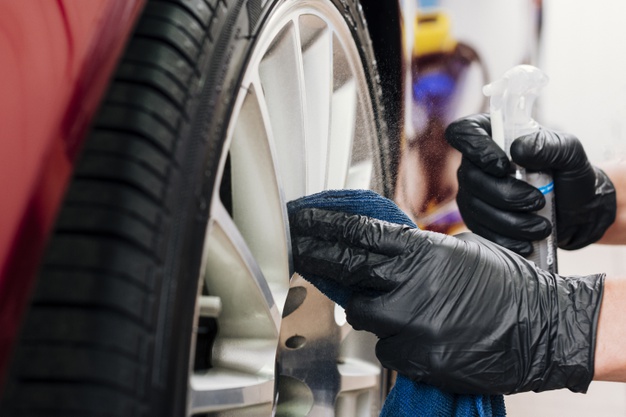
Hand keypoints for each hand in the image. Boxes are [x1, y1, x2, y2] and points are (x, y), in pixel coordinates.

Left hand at [290, 208, 604, 394]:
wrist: (542, 328)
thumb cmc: (506, 284)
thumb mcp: (461, 250)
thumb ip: (417, 251)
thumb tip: (382, 250)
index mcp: (422, 252)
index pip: (358, 235)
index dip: (324, 228)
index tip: (301, 223)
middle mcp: (411, 285)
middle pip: (346, 269)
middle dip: (317, 258)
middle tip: (301, 251)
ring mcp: (413, 324)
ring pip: (362, 315)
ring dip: (370, 309)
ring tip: (399, 306)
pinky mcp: (420, 357)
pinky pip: (387, 349)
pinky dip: (395, 342)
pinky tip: (420, 334)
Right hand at [444, 113, 615, 253]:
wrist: (576, 213)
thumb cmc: (570, 175)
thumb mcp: (570, 154)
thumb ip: (547, 146)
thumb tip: (517, 151)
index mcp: (493, 134)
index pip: (463, 132)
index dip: (475, 148)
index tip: (503, 166)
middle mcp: (475, 162)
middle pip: (470, 176)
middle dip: (506, 194)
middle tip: (538, 201)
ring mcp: (472, 192)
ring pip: (476, 207)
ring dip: (511, 221)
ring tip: (541, 226)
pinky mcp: (477, 219)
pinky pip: (481, 231)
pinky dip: (507, 238)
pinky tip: (528, 240)